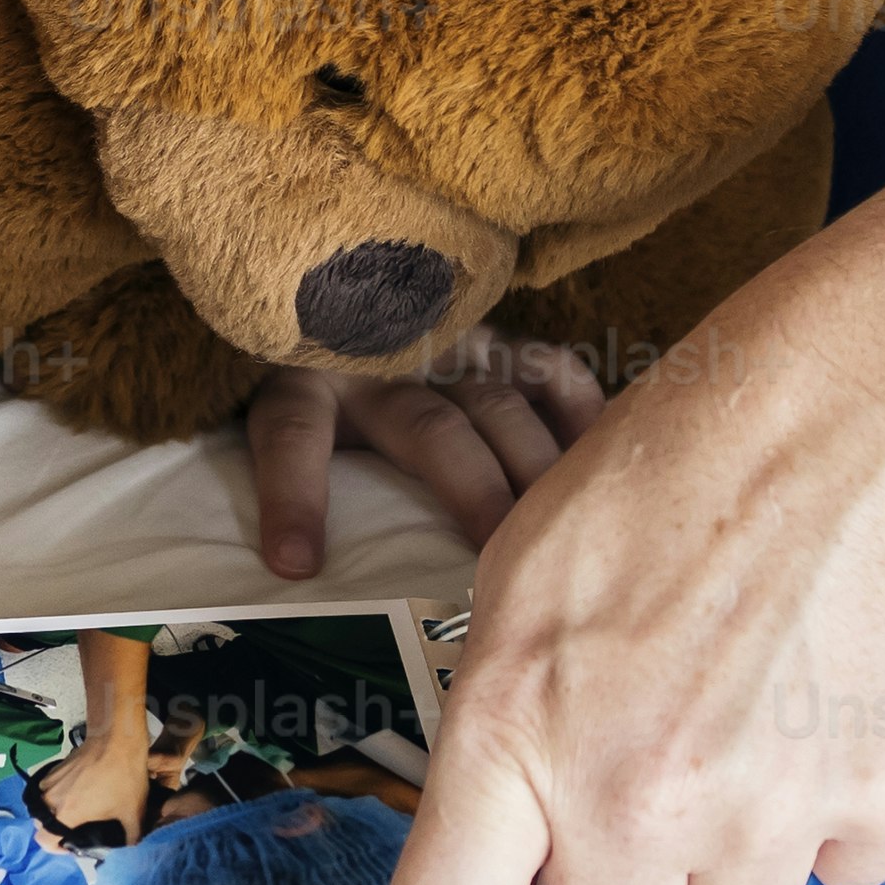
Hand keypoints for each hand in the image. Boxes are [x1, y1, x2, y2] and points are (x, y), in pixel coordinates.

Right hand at [33, 723, 158, 844]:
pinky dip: (57, 794)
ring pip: (42, 805)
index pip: (44, 841)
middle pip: (41, 824)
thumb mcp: (133, 812)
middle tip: (74, 828)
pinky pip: (48, 789)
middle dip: (54, 829)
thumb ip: (132, 836)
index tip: (70, 845)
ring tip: (75, 809)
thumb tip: (132, 847)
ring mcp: (50, 782)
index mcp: (67, 814)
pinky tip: (75, 791)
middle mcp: (51, 799)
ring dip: (54, 810)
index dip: (55, 849)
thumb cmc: (123, 777)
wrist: (116, 740)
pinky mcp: (54, 769)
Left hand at [241, 335, 605, 576]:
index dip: (295, 497)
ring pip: (496, 404)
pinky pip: (544, 366)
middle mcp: (380, 360)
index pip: (292, 433)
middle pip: (427, 428)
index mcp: (305, 383)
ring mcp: (443, 344)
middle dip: (469, 491)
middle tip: (500, 560)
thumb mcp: (281, 432)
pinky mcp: (490, 337)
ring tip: (565, 531)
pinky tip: (603, 456)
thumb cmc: (312, 402)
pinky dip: (577, 409)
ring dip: (532, 466)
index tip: (296, 563)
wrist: (334, 301)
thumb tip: (291, 583)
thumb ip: (289, 485)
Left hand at [307, 220, 884, 884]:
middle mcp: (628, 791)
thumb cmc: (688, 462)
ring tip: (747, 698)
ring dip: (727, 848)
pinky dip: (833, 813)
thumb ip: (514, 744)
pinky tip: (828, 697)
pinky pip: (835, 878)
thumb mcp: (531, 579)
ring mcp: (760, 804)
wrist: (880, 395)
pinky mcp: (877, 801)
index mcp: (510, 731)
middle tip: (646, 763)